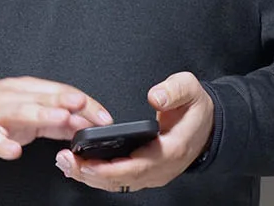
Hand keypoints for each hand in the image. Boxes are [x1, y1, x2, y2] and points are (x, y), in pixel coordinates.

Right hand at [0, 76, 112, 160]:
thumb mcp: (25, 109)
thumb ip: (54, 118)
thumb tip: (84, 122)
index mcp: (26, 89)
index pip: (60, 91)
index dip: (84, 103)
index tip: (103, 115)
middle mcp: (13, 96)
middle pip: (43, 97)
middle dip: (66, 101)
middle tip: (85, 106)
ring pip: (21, 111)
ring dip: (42, 113)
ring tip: (61, 118)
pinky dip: (3, 144)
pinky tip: (14, 151)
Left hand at [55, 72, 213, 192]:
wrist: (208, 126)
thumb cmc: (196, 109)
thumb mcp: (190, 89)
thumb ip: (174, 90)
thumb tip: (155, 96)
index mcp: (173, 149)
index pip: (138, 166)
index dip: (110, 168)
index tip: (87, 162)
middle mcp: (161, 168)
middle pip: (122, 180)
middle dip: (91, 174)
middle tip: (66, 161)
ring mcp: (153, 174)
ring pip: (118, 184)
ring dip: (90, 177)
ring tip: (66, 163)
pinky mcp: (145, 174)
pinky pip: (119, 180)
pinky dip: (98, 176)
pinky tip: (80, 167)